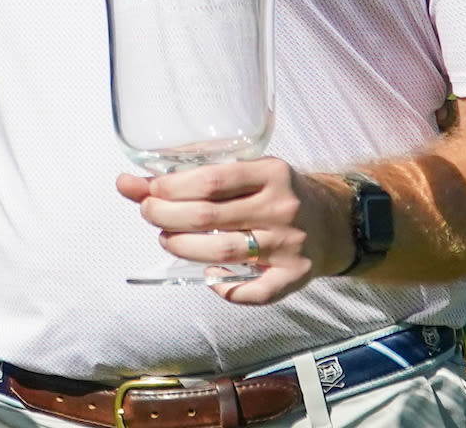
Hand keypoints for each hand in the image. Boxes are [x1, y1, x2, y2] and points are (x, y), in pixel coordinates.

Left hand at [115, 159, 351, 305]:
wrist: (335, 220)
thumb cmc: (278, 192)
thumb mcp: (248, 172)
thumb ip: (196, 176)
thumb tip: (130, 183)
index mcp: (271, 173)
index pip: (211, 181)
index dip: (170, 188)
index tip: (147, 190)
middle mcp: (282, 208)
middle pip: (210, 217)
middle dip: (167, 216)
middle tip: (149, 213)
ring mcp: (290, 245)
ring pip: (224, 254)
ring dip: (184, 248)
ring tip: (168, 239)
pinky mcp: (296, 277)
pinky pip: (256, 293)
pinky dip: (226, 290)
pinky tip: (210, 278)